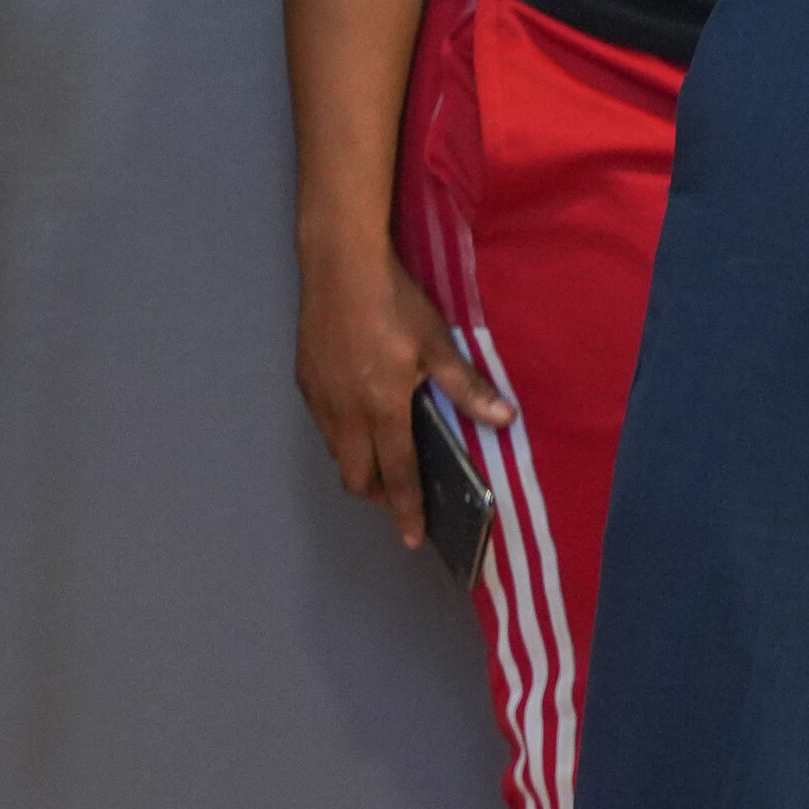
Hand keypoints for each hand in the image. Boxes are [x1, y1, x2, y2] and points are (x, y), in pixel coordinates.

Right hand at [294, 236, 511, 550]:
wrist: (339, 269)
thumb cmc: (394, 305)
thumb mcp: (437, 344)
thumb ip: (466, 388)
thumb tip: (503, 420)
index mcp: (381, 409)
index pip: (396, 474)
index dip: (406, 509)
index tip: (413, 539)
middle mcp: (344, 413)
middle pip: (357, 475)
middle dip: (378, 495)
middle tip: (401, 499)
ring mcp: (319, 399)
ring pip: (336, 453)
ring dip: (359, 467)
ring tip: (384, 465)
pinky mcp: (305, 382)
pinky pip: (324, 426)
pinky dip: (344, 439)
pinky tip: (361, 422)